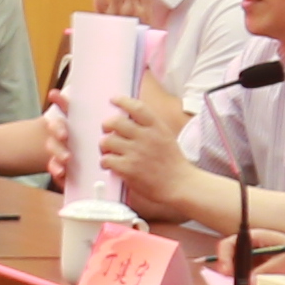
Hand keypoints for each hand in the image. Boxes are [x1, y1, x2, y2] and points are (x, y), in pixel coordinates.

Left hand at [104, 80, 194, 214]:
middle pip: (115, 121)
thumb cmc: (172, 162)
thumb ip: (149, 126)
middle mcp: (145, 137)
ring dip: (104, 146)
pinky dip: (105, 162)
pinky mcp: (128, 168)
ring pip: (107, 141)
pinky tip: (110, 165)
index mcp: (156, 127)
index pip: (137, 107)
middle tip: (107, 131)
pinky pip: (106, 160)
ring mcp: (136, 153)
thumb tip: (129, 116)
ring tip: (109, 151)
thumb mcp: (165, 137)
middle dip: (106, 125)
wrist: (180, 184)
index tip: (113, 100)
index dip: (122, 101)